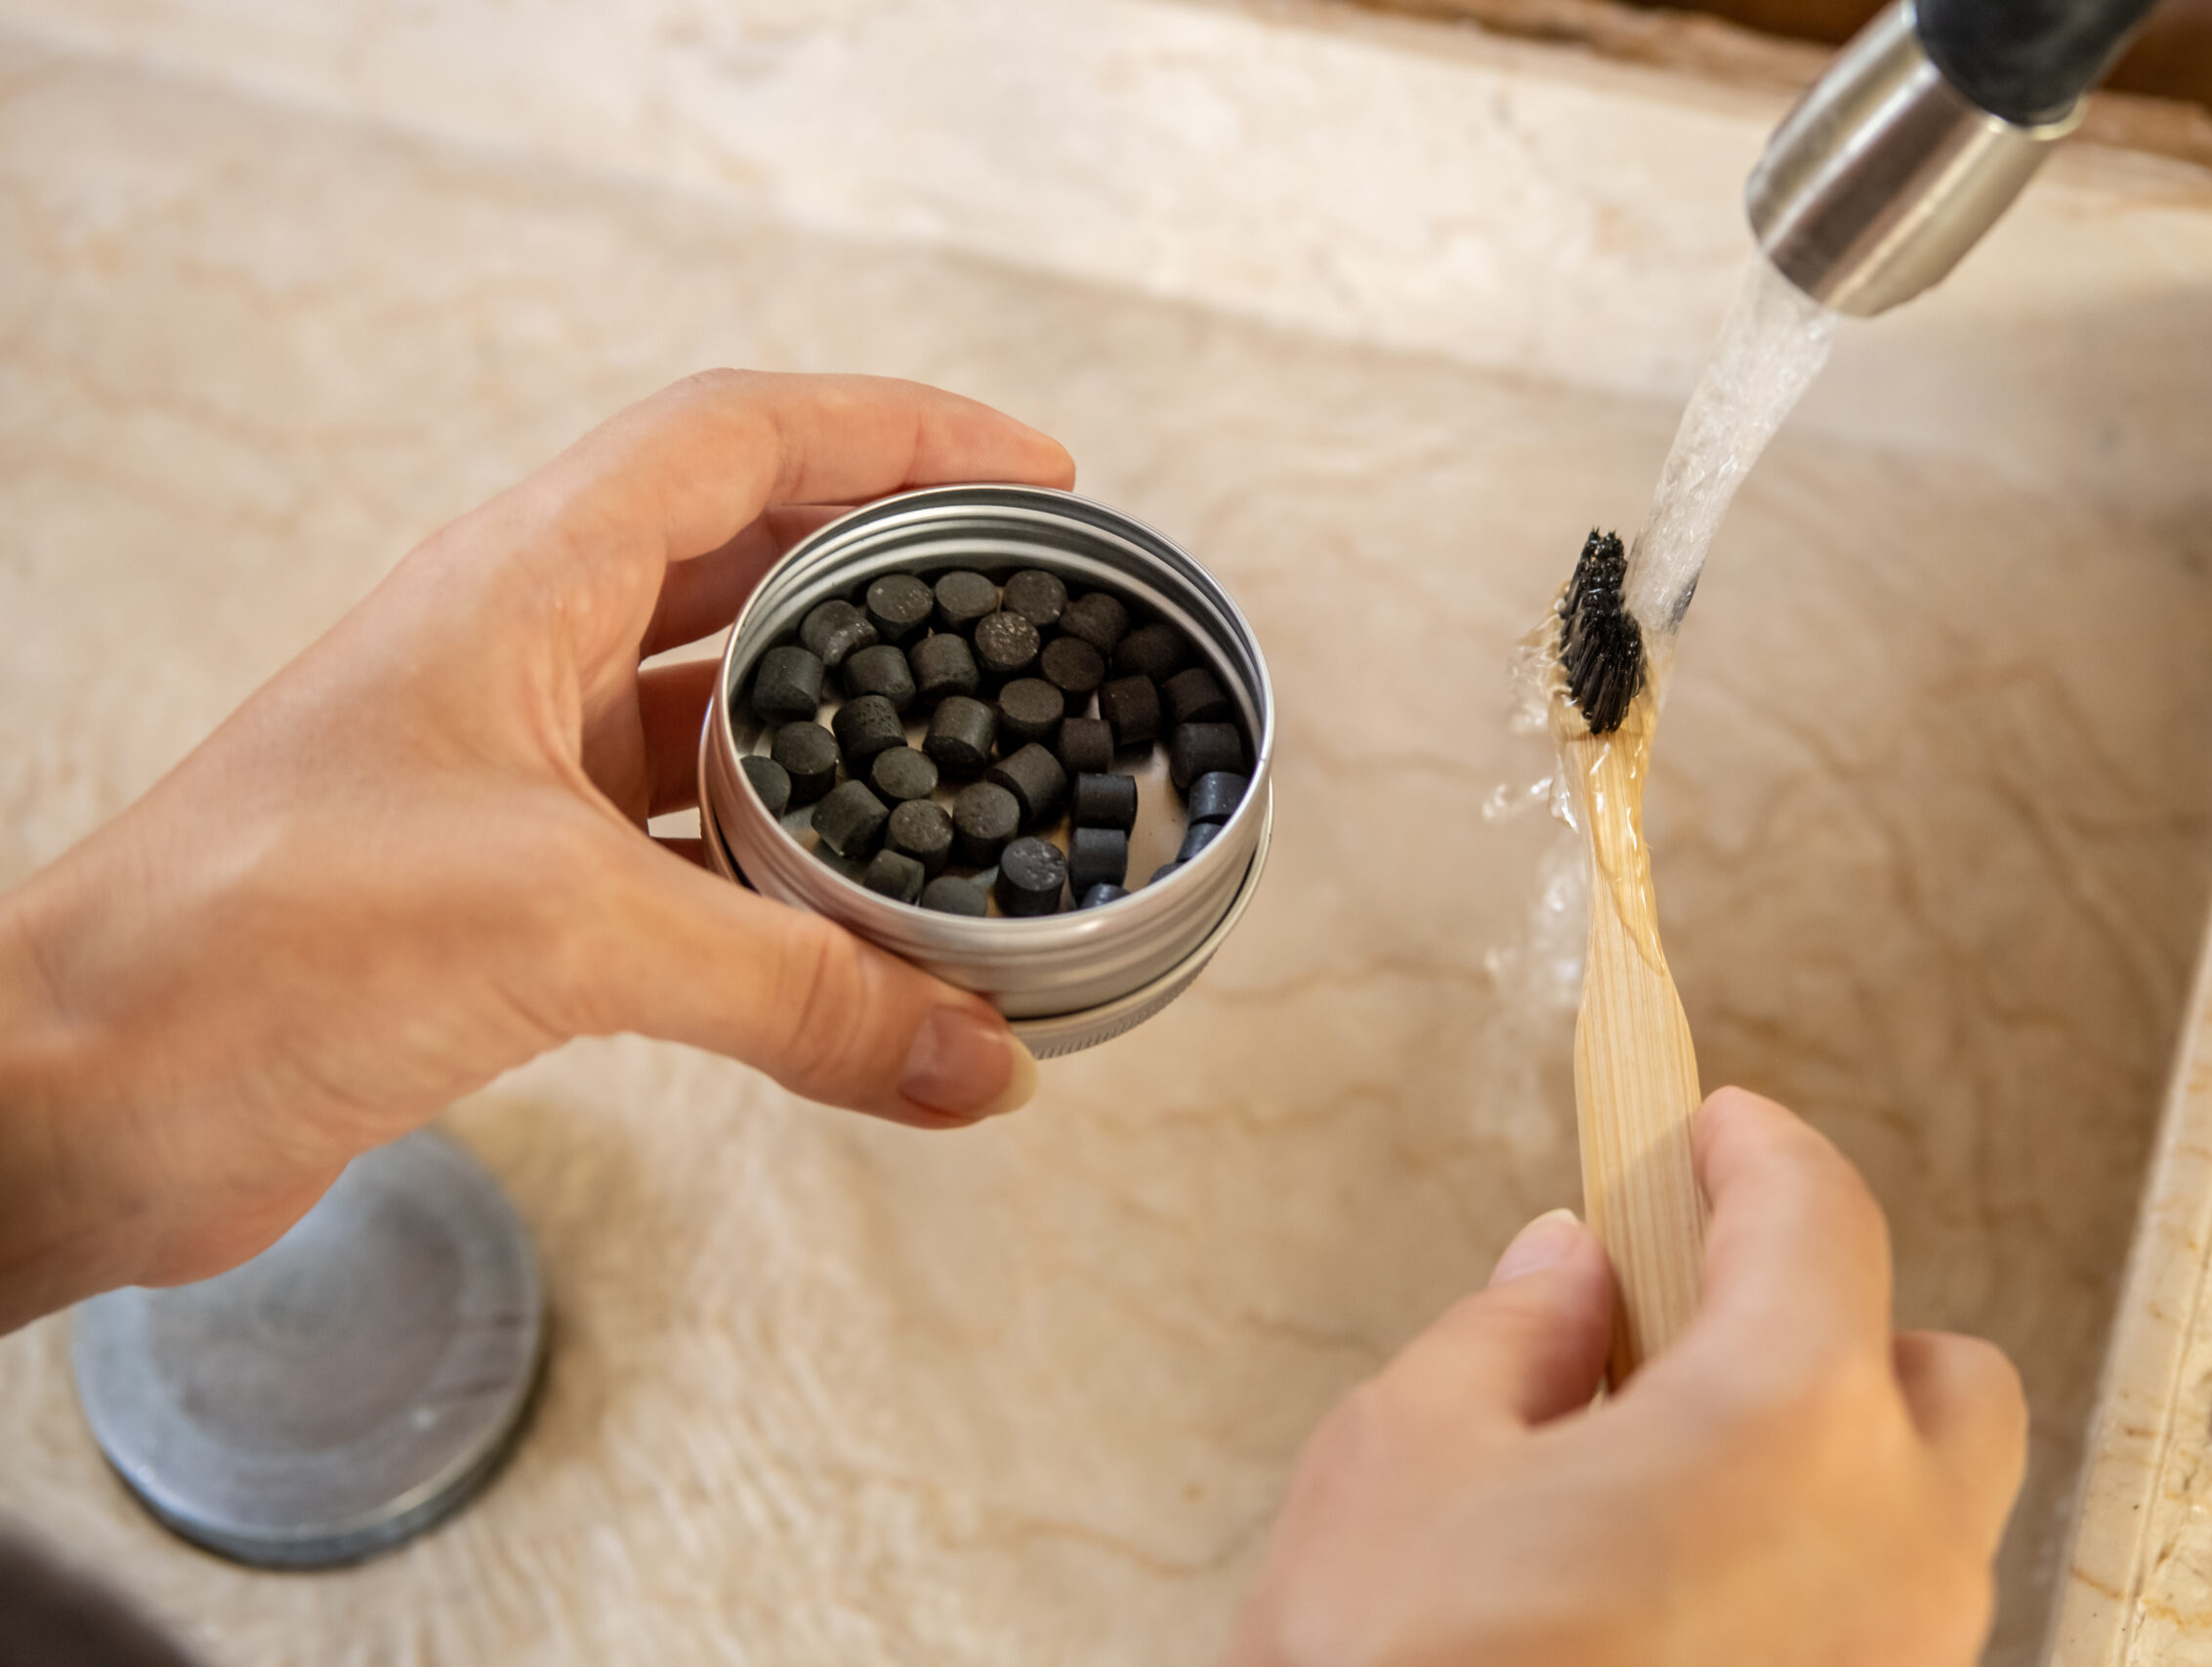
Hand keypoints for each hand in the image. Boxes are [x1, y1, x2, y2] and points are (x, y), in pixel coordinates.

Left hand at [0, 371, 1074, 1329]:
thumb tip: (973, 1058)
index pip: (740, 442)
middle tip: (1024, 617)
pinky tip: (859, 943)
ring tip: (972, 778)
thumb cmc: (244, 942)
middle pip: (748, 564)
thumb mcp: (557, 932)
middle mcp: (523, 655)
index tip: (1028, 471)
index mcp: (524, 582)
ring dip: (845, 749)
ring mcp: (514, 775)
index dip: (897, 433)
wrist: (75, 1094)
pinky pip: (689, 860)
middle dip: (895, 581)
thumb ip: (790, 991)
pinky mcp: (508, 893)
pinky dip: (785, 893)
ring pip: (722, 723)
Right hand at [1223, 1088, 2026, 1666]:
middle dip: (1840, 1329)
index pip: (1821, 1221)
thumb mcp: (1405, 1460)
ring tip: (1666, 1477)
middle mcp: (1896, 1559)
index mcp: (1786, 1430)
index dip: (1757, 1152)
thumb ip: (1506, 1337)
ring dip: (1827, 1467)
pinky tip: (1676, 1593)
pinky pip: (1877, 1632)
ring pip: (1921, 1526)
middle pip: (1944, 1382)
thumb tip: (1566, 1273)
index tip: (1713, 1131)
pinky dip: (1811, 1580)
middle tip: (1702, 1324)